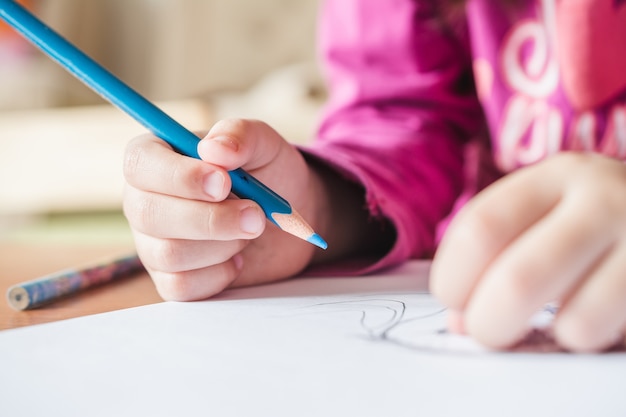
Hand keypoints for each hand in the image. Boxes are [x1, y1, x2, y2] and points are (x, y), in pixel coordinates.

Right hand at [123, 119, 322, 300]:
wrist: (286, 219)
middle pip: (149, 214)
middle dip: (211, 218)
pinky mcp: (170, 279)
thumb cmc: (267, 174)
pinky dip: (220, 274)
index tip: (225, 183)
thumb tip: (214, 148)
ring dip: (222, 245)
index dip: (180, 177)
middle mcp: (144, 200)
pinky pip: (182, 286)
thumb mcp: (263, 144)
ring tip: (249, 231)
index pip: (140, 164)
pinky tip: (238, 258)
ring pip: (169, 253)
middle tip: (256, 215)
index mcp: (156, 157)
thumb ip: (240, 135)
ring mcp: (152, 243)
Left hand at [430, 152, 625, 351]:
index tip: (452, 300)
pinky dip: (593, 341)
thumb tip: (461, 323)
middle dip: (489, 322)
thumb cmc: (599, 218)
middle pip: (520, 279)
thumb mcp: (551, 212)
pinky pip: (613, 334)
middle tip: (487, 332)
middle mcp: (603, 201)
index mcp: (556, 176)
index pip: (482, 227)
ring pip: (577, 322)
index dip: (453, 276)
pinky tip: (598, 319)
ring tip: (558, 324)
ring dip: (552, 338)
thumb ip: (499, 255)